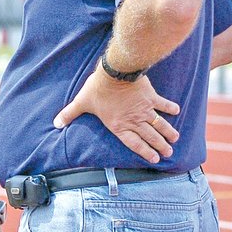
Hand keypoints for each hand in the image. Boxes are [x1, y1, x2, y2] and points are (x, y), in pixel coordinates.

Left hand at [53, 64, 179, 163]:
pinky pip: (162, 104)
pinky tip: (176, 111)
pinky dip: (169, 108)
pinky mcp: (150, 97)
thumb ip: (69, 114)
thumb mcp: (81, 103)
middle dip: (160, 146)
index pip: (134, 143)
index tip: (154, 159)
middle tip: (168, 153)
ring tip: (174, 140)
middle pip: (150, 137)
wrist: (115, 73)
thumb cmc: (97, 89)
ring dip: (167, 132)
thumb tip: (55, 123)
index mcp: (119, 126)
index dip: (145, 152)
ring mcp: (144, 109)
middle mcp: (134, 120)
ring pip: (159, 124)